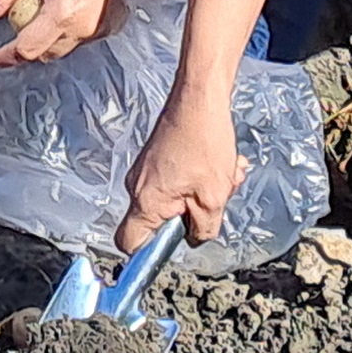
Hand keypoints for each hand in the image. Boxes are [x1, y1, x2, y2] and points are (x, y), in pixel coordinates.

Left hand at [0, 0, 119, 66]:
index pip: (26, 47)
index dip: (4, 56)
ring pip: (57, 51)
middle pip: (42, 54)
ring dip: (39, 44)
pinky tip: (51, 18)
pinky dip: (57, 37)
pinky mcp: (101, 30)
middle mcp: (78, 28)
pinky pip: (72, 42)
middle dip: (21, 50)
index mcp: (60, 12)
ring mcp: (92, 32)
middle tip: (5, 40)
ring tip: (29, 22)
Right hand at [117, 80, 239, 253]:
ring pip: (173, 200)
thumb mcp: (213, 196)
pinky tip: (218, 163)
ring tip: (223, 175)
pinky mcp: (156, 159)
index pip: (129, 243)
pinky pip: (175, 181)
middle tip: (213, 200)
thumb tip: (194, 238)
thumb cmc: (204, 142)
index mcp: (146, 200)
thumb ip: (203, 229)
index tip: (174, 247)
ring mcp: (145, 171)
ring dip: (201, 194)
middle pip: (158, 222)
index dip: (147, 255)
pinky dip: (198, 178)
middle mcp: (137, 186)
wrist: (199, 97)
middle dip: (191, 216)